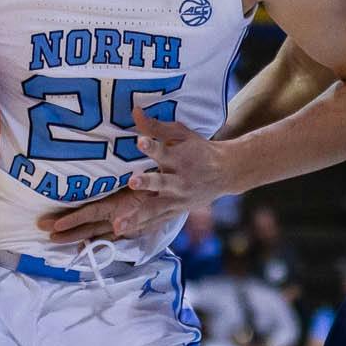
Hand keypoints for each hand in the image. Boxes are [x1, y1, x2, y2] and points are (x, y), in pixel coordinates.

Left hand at [41, 109, 231, 243]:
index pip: (163, 150)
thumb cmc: (199, 150)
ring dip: (137, 217)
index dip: (151, 146)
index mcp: (180, 158)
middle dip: (147, 182)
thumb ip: (156, 126)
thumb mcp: (182, 134)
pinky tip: (123, 235)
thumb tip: (134, 110)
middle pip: (160, 182)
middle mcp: (178, 180)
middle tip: (133, 181)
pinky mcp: (176, 212)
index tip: (140, 141)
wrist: (226, 173)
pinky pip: (156, 222)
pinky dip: (142, 229)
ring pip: (155, 209)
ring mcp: (177, 199)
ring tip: (118, 225)